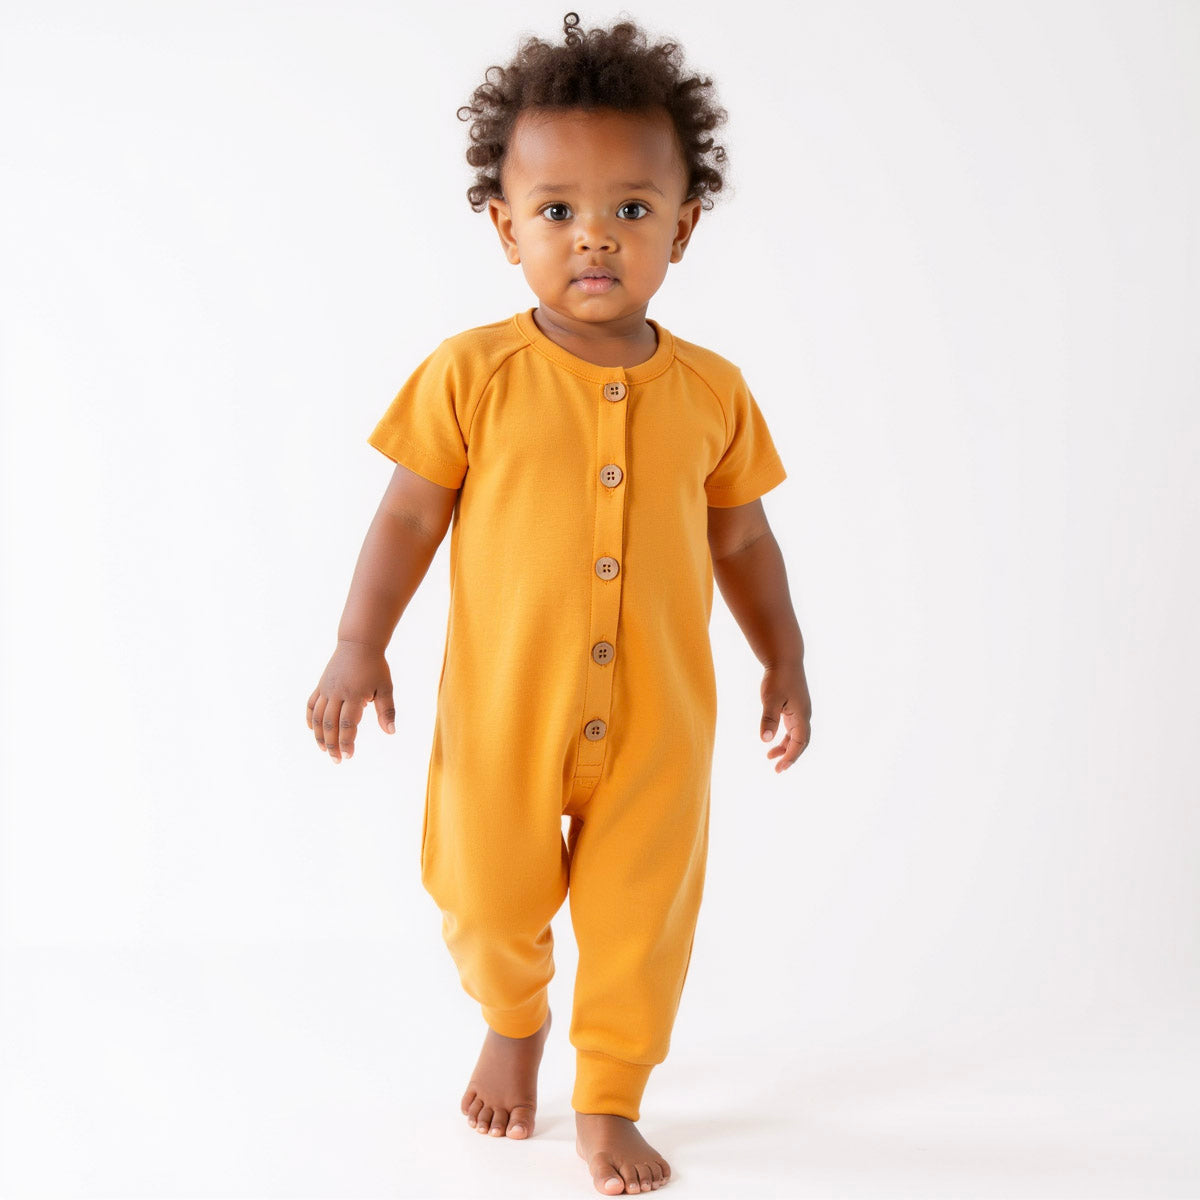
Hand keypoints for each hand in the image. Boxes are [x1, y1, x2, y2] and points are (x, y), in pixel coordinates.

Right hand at [306, 640, 396, 762]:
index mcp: (354, 695)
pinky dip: (310, 719)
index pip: (347, 725)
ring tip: (325, 751)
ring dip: (320, 737)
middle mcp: (337, 693)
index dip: (346, 743)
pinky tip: (314, 731)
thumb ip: (386, 711)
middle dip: (332, 745)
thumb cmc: (375, 667)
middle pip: (330, 725)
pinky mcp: (321, 686)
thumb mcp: (386, 687)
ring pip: (318, 718)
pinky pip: (311, 705)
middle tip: (337, 760)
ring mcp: (326, 689)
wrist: (359, 644)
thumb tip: (390, 732)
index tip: (348, 756)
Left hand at [759, 660, 811, 772]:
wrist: (784, 658)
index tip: (780, 767)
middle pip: (801, 742)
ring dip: (785, 747)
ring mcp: (800, 710)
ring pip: (796, 735)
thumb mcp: (770, 699)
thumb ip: (769, 719)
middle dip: (790, 756)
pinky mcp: (794, 705)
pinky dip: (784, 736)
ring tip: (770, 756)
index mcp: (801, 715)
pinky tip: (773, 739)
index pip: (800, 743)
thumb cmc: (777, 677)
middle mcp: (804, 714)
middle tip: (778, 769)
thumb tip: (765, 740)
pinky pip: (792, 727)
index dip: (791, 757)